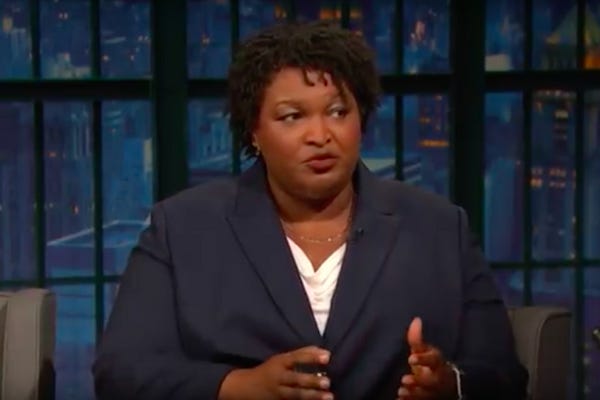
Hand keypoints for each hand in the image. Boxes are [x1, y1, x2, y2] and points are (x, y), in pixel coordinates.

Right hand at [219, 345, 333, 399]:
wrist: (246, 388)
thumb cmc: (269, 370)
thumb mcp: (281, 359)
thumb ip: (301, 354)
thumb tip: (323, 351)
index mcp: (279, 363)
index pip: (296, 357)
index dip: (311, 357)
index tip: (327, 357)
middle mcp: (279, 377)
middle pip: (295, 379)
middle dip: (311, 381)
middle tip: (327, 381)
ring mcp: (278, 392)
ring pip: (296, 395)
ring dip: (313, 396)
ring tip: (329, 396)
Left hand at [397, 317, 456, 399]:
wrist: (447, 386)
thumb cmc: (431, 365)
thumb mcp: (425, 352)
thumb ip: (417, 340)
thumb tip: (416, 320)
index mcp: (437, 363)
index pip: (434, 360)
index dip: (423, 359)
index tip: (410, 358)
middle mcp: (438, 379)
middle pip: (432, 382)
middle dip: (419, 381)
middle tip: (405, 379)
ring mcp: (434, 392)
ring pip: (426, 395)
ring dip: (414, 394)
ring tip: (401, 392)